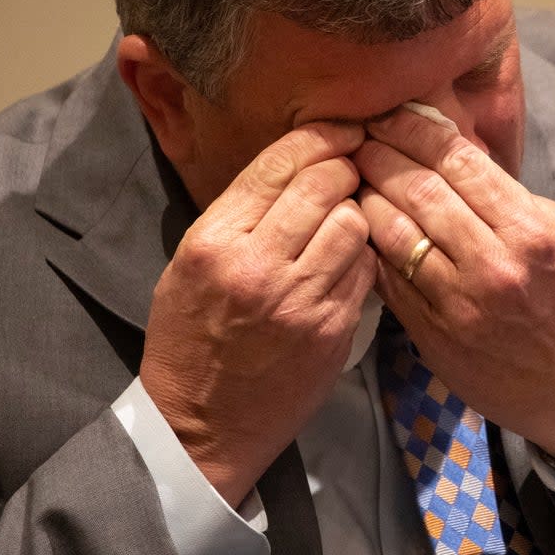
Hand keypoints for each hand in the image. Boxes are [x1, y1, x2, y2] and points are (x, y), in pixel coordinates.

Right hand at [140, 123, 376, 506]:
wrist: (200, 425)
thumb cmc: (189, 338)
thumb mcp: (190, 263)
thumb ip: (241, 212)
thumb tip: (300, 163)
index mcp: (214, 241)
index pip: (279, 164)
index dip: (320, 136)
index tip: (342, 129)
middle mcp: (257, 264)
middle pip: (326, 183)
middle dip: (345, 167)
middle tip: (350, 170)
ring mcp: (300, 299)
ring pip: (355, 222)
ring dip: (356, 213)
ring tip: (345, 220)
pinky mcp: (333, 329)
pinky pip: (365, 269)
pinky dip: (363, 256)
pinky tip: (349, 260)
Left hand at [354, 108, 554, 460]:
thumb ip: (512, 198)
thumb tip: (458, 160)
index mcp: (530, 231)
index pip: (459, 162)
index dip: (416, 130)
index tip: (392, 114)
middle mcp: (492, 265)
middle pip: (418, 190)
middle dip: (381, 154)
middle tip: (359, 135)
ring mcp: (459, 304)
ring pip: (393, 233)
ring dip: (366, 196)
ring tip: (351, 174)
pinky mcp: (434, 336)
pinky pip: (388, 281)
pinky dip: (370, 247)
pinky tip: (359, 225)